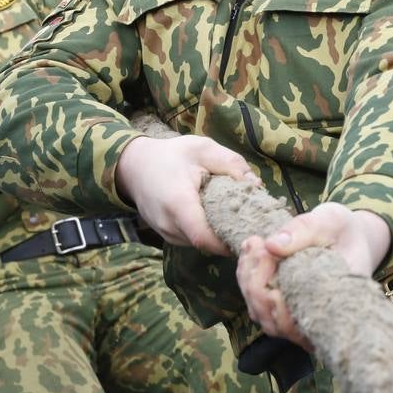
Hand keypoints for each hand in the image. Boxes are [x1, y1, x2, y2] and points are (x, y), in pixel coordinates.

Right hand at [115, 135, 252, 255]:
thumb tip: (256, 186)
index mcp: (178, 204)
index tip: (252, 231)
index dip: (230, 240)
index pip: (205, 238)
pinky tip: (219, 215)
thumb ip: (231, 164)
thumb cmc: (171, 156)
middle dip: (231, 234)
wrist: (135, 166)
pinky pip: (194, 239)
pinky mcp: (169, 237)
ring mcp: (167, 235)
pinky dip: (209, 231)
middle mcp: (170, 226)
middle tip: (254, 220)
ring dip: (220, 232)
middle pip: (207, 242)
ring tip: (237, 214)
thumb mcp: (203, 149)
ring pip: (202, 243)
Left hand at [237, 203, 390, 347]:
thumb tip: (271, 245)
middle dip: (256, 282)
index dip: (277, 304)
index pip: (301, 324)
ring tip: (253, 245)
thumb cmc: (343, 230)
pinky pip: (258, 304)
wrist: (348, 236)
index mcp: (336, 303)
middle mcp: (317, 318)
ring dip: (248, 280)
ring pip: (262, 314)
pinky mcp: (283, 308)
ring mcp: (298, 316)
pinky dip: (248, 280)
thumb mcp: (330, 220)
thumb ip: (304, 230)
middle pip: (275, 322)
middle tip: (258, 243)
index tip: (269, 258)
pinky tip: (251, 252)